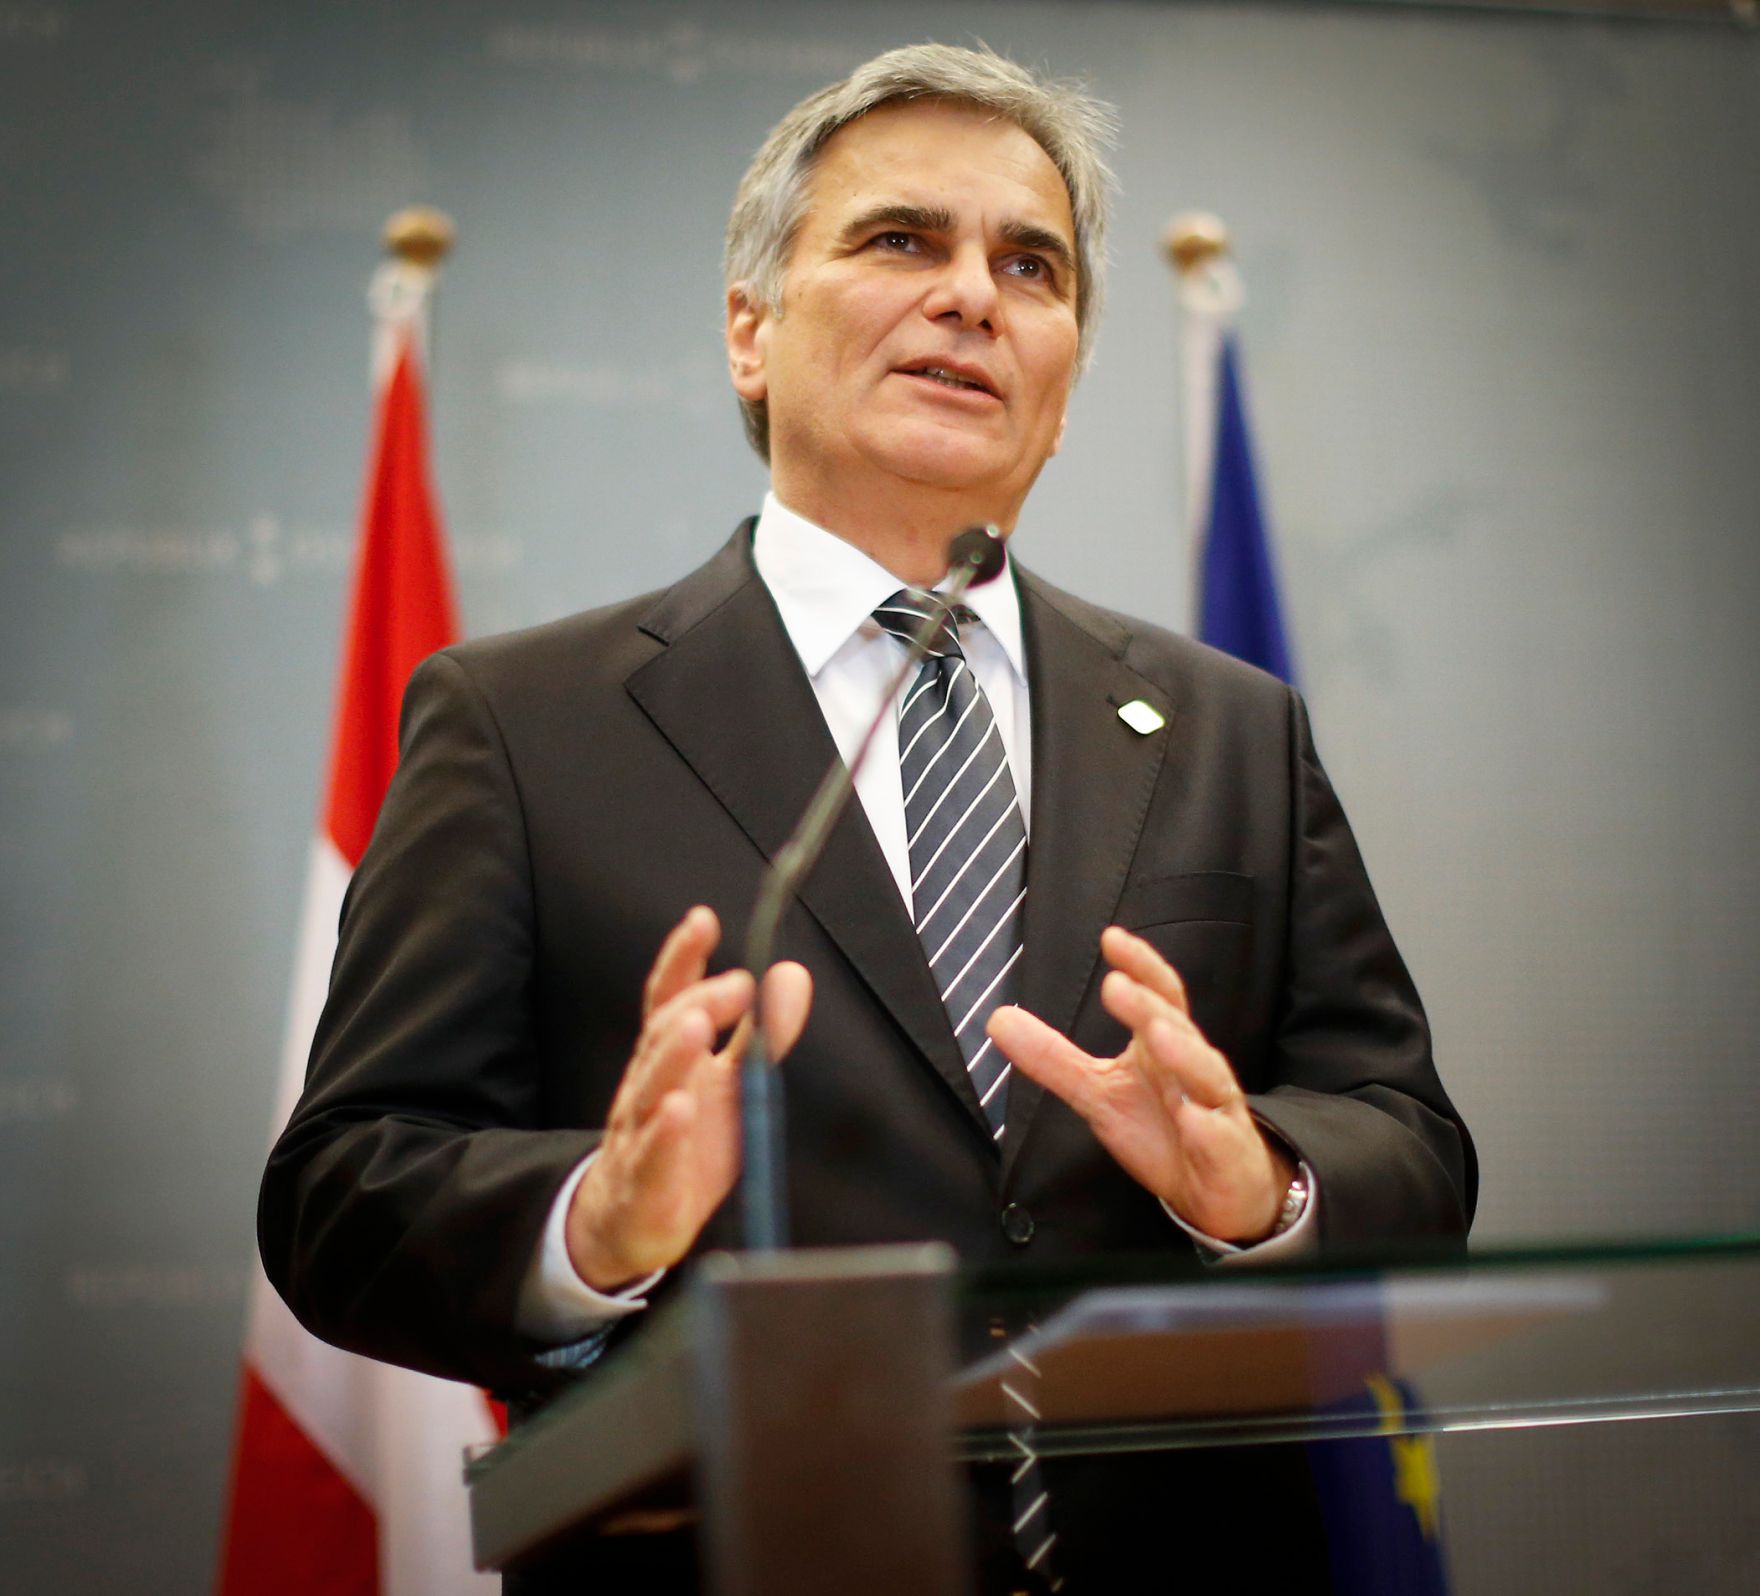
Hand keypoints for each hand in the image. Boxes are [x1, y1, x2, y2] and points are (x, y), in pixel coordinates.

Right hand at [564, 906, 811, 1288]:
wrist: (629, 1223)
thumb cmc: (685, 1142)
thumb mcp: (730, 1084)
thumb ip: (760, 1032)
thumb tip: (792, 974)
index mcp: (668, 1058)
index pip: (668, 998)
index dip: (683, 958)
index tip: (702, 919)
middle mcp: (647, 1086)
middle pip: (661, 1035)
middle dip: (695, 1004)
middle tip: (735, 984)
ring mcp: (638, 1133)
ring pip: (649, 1089)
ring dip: (673, 1055)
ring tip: (696, 1026)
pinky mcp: (643, 1183)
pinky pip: (650, 1155)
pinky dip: (664, 1133)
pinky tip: (678, 1109)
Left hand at [987, 927, 1294, 1243]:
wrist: (1212, 1194)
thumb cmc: (1161, 1132)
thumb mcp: (1097, 1093)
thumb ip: (1052, 1057)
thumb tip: (998, 1019)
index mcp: (1164, 1047)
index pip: (1158, 996)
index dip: (1140, 965)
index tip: (1111, 938)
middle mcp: (1193, 1068)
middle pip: (1177, 1028)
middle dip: (1148, 1007)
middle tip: (1116, 986)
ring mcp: (1216, 1109)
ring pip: (1206, 1075)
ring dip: (1184, 1054)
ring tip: (1158, 1037)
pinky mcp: (1227, 1153)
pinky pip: (1220, 1138)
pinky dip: (1208, 1129)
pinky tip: (1193, 1121)